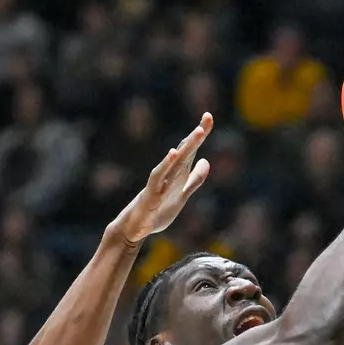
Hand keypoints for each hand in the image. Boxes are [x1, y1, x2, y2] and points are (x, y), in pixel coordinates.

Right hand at [111, 113, 213, 245]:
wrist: (135, 228)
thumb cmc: (157, 210)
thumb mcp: (182, 196)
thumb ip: (194, 179)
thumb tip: (206, 160)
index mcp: (178, 173)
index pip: (191, 150)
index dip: (200, 135)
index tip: (208, 116)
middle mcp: (169, 173)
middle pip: (186, 151)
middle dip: (197, 135)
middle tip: (208, 117)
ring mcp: (160, 182)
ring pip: (176, 161)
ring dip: (187, 146)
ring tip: (199, 132)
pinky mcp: (151, 193)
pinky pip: (159, 176)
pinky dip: (166, 164)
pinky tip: (174, 153)